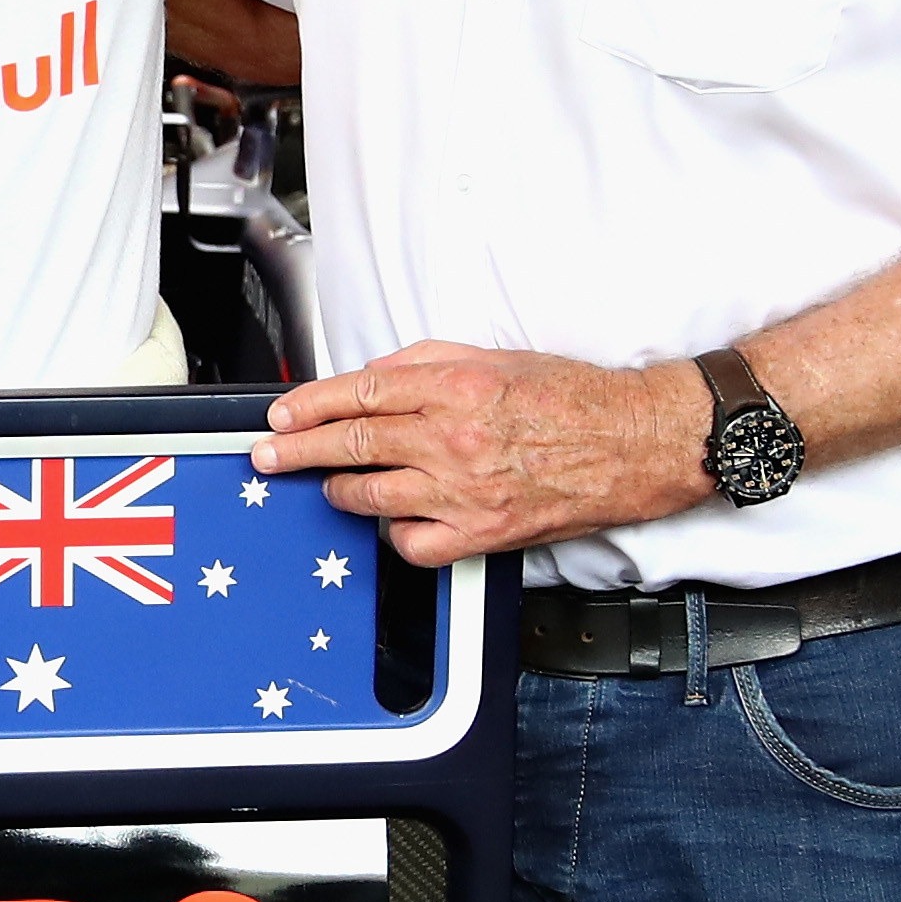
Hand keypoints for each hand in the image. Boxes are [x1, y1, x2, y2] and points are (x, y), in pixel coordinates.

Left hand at [255, 340, 702, 564]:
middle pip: (351, 445)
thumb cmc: (573, 399)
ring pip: (371, 496)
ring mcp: (465, 492)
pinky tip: (393, 519)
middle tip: (268, 457)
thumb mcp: (496, 357)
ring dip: (338, 490)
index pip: (359, 394)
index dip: (309, 406)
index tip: (281, 416)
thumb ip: (426, 362)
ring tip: (328, 484)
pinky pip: (413, 544)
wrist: (632, 444)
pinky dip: (393, 533)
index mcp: (456, 387)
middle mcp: (454, 438)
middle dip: (297, 451)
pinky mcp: (481, 534)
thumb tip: (371, 376)